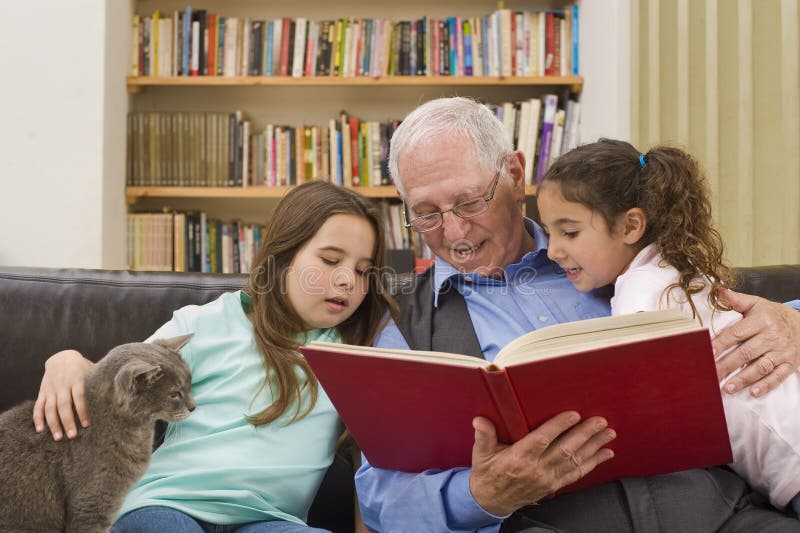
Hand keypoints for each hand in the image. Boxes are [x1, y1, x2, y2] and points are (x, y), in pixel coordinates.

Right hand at [32, 350, 94, 440]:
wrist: (61, 357)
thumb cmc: (83, 367)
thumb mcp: (91, 369)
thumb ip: (101, 380)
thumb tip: (120, 390)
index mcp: (76, 379)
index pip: (79, 397)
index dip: (82, 411)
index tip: (86, 425)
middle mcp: (62, 385)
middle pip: (64, 405)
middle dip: (67, 421)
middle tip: (72, 436)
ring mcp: (51, 390)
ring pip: (50, 408)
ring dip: (53, 424)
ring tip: (59, 437)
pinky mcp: (42, 392)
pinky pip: (38, 406)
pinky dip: (37, 418)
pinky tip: (39, 430)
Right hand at [469, 412, 615, 515]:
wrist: (491, 500)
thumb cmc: (487, 472)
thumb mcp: (481, 453)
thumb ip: (483, 436)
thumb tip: (479, 421)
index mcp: (518, 458)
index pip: (542, 439)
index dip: (558, 427)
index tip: (573, 414)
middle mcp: (536, 469)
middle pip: (565, 449)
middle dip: (585, 434)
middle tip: (600, 421)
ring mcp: (547, 478)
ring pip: (575, 461)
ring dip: (594, 447)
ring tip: (608, 434)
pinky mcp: (554, 485)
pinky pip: (577, 474)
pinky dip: (593, 463)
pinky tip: (605, 454)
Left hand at [713, 288, 799, 396]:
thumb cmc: (771, 314)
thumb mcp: (756, 304)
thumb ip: (737, 300)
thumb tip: (720, 290)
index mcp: (761, 321)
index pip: (736, 333)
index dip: (721, 343)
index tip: (707, 353)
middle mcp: (772, 336)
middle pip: (746, 353)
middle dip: (727, 365)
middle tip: (711, 374)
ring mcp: (782, 351)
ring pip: (761, 367)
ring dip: (743, 378)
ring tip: (727, 387)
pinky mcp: (790, 363)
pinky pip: (778, 376)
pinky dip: (766, 385)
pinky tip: (752, 392)